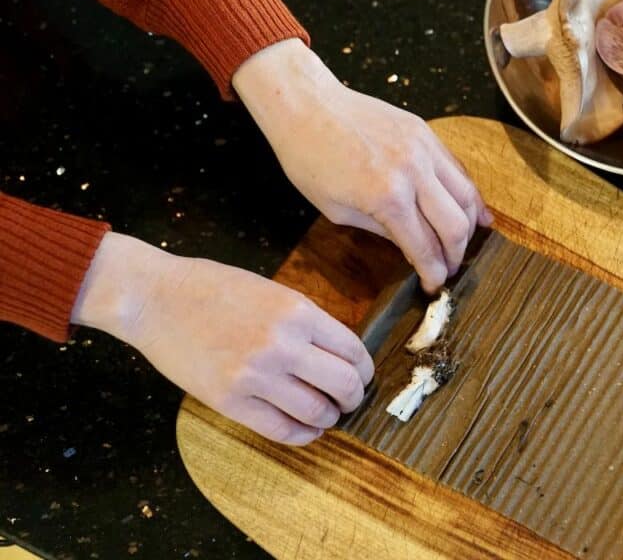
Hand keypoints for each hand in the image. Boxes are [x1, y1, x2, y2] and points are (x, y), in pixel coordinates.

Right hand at [71, 233, 372, 445]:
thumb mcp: (274, 292)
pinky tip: (304, 429)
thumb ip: (307, 322)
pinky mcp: (230, 401)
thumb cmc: (213, 289)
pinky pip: (281, 430)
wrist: (154, 298)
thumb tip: (340, 355)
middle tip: (349, 401)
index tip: (362, 377)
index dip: (365, 370)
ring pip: (317, 412)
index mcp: (298, 312)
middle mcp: (283, 345)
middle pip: (345, 385)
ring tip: (325, 415)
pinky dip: (302, 435)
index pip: (354, 351)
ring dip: (328, 418)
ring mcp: (256, 375)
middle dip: (353, 398)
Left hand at [233, 39, 492, 292]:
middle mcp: (413, 172)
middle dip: (455, 255)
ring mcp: (424, 149)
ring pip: (467, 196)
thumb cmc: (309, 159)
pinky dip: (470, 195)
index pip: (424, 247)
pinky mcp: (427, 133)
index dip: (433, 273)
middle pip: (455, 226)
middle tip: (449, 269)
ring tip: (460, 244)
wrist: (306, 105)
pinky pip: (459, 170)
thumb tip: (411, 246)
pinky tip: (476, 214)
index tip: (434, 286)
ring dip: (468, 227)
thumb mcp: (338, 210)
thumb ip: (381, 229)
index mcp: (386, 197)